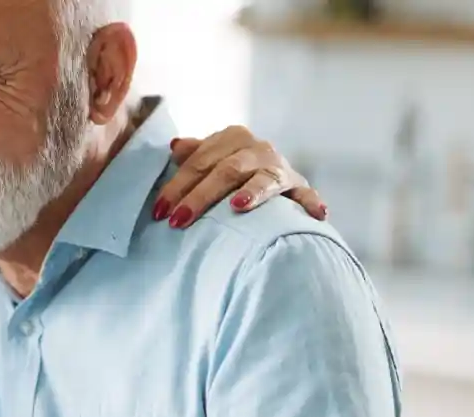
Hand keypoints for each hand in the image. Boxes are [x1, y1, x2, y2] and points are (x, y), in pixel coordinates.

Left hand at [154, 126, 327, 228]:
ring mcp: (280, 167)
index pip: (199, 162)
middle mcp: (258, 148)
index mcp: (233, 138)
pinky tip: (315, 214)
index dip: (177, 186)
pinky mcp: (299, 186)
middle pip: (225, 171)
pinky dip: (310, 203)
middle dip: (199, 197)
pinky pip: (305, 195)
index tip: (159, 211)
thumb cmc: (231, 169)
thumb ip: (194, 154)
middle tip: (178, 221)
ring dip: (252, 192)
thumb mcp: (212, 157)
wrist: (271, 174)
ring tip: (237, 206)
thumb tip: (174, 146)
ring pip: (262, 179)